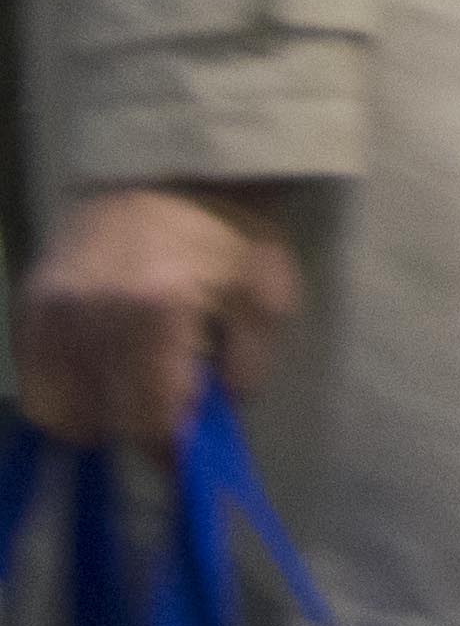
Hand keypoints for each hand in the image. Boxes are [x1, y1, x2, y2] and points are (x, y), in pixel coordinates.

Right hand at [21, 187, 305, 453]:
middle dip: (135, 432)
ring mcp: (51, 310)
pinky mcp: (28, 305)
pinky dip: (62, 393)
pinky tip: (97, 376)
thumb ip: (244, 368)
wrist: (175, 168)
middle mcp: (92, 316)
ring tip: (129, 393)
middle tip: (165, 417)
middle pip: (99, 423)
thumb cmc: (232, 236)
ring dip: (94, 416)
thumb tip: (215, 425)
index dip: (168, 450)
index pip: (147, 419)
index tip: (184, 457)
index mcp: (157, 313)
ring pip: (56, 411)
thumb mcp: (266, 298)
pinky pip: (32, 382)